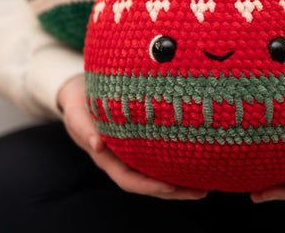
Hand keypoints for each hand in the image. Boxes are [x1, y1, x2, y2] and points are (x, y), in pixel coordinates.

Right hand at [57, 74, 207, 199]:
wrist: (80, 92)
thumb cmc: (79, 103)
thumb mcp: (77, 114)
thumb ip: (84, 129)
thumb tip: (97, 146)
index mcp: (107, 158)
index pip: (129, 179)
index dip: (149, 186)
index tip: (171, 186)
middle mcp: (122, 159)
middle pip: (149, 182)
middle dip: (175, 190)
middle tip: (202, 192)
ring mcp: (132, 152)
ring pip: (158, 171)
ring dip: (181, 179)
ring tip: (206, 183)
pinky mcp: (141, 140)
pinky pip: (160, 155)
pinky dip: (176, 160)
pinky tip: (196, 159)